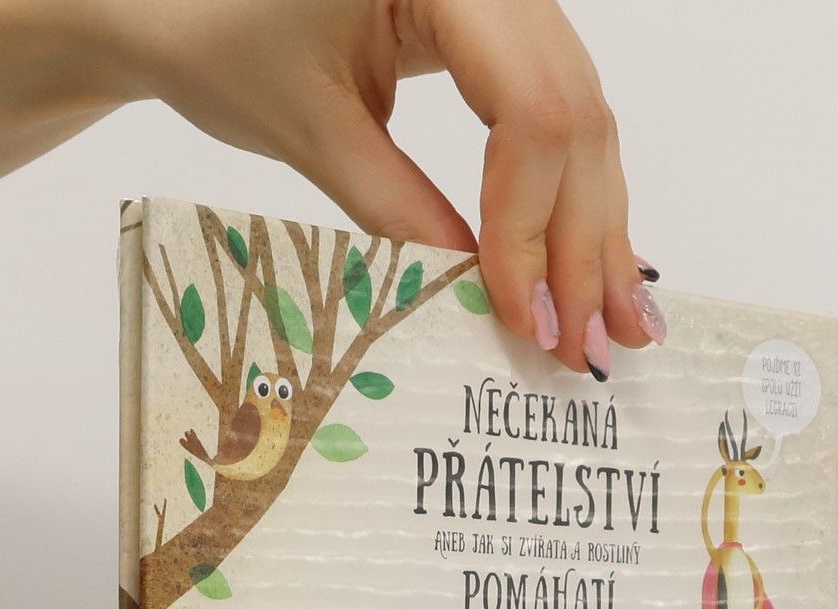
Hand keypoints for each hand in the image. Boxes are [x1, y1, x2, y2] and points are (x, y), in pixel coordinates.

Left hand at [91, 0, 657, 376]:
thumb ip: (402, 210)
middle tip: (589, 347)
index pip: (528, 111)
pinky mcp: (505, 29)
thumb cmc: (224, 43)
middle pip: (573, 116)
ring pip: (585, 118)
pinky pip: (561, 113)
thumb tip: (487, 301)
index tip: (521, 318)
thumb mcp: (314, 134)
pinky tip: (594, 266)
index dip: (532, 225)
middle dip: (580, 242)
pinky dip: (574, 197)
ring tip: (613, 326)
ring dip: (597, 229)